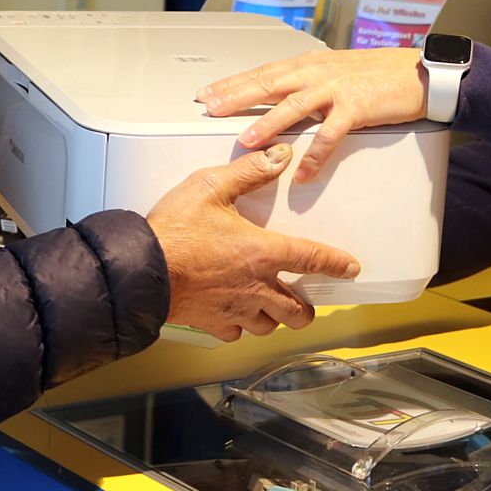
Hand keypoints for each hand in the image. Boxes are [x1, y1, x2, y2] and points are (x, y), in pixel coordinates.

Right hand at [147, 145, 361, 341]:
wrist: (140, 271)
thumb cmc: (174, 230)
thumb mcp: (210, 187)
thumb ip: (249, 172)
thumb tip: (279, 157)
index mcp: (262, 253)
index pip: (312, 259)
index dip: (336, 263)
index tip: (350, 268)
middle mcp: (255, 287)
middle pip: (298, 311)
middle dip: (305, 308)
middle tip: (302, 298)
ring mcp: (234, 310)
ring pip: (269, 325)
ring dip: (273, 317)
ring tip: (268, 305)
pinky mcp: (212, 323)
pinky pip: (236, 333)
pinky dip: (239, 326)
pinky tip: (233, 313)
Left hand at [195, 48, 427, 182]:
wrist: (414, 73)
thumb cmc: (373, 74)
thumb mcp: (331, 72)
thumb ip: (304, 83)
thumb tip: (276, 97)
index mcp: (307, 64)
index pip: (262, 72)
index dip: (232, 82)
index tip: (206, 93)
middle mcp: (316, 73)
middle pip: (268, 84)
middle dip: (237, 97)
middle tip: (211, 108)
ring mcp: (335, 90)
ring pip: (294, 106)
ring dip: (268, 124)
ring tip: (246, 141)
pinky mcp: (355, 108)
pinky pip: (330, 135)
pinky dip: (314, 155)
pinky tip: (301, 173)